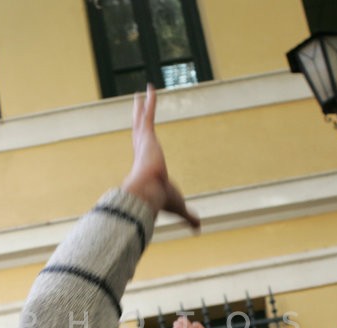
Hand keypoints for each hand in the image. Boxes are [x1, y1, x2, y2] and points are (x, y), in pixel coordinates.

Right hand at [121, 84, 199, 228]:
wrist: (149, 195)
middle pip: (139, 130)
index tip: (142, 134)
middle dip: (138, 118)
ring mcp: (143, 142)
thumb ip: (189, 216)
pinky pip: (148, 113)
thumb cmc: (161, 202)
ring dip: (142, 106)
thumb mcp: (179, 206)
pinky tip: (151, 88)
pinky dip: (150, 101)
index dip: (143, 141)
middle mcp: (142, 151)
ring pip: (142, 119)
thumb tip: (199, 230)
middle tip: (137, 106)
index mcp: (147, 165)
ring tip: (143, 93)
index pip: (144, 149)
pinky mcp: (147, 136)